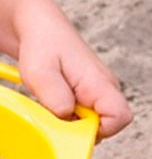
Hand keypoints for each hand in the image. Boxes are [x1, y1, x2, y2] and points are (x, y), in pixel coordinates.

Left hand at [17, 15, 131, 139]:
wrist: (39, 28)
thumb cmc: (42, 46)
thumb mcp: (39, 73)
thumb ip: (54, 98)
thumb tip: (67, 117)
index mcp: (100, 83)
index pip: (120, 117)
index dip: (96, 129)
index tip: (70, 124)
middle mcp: (105, 88)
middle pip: (105, 125)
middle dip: (77, 127)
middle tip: (53, 109)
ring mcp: (97, 92)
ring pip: (90, 121)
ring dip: (68, 119)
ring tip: (51, 98)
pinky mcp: (86, 94)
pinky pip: (80, 114)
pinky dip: (64, 113)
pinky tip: (51, 98)